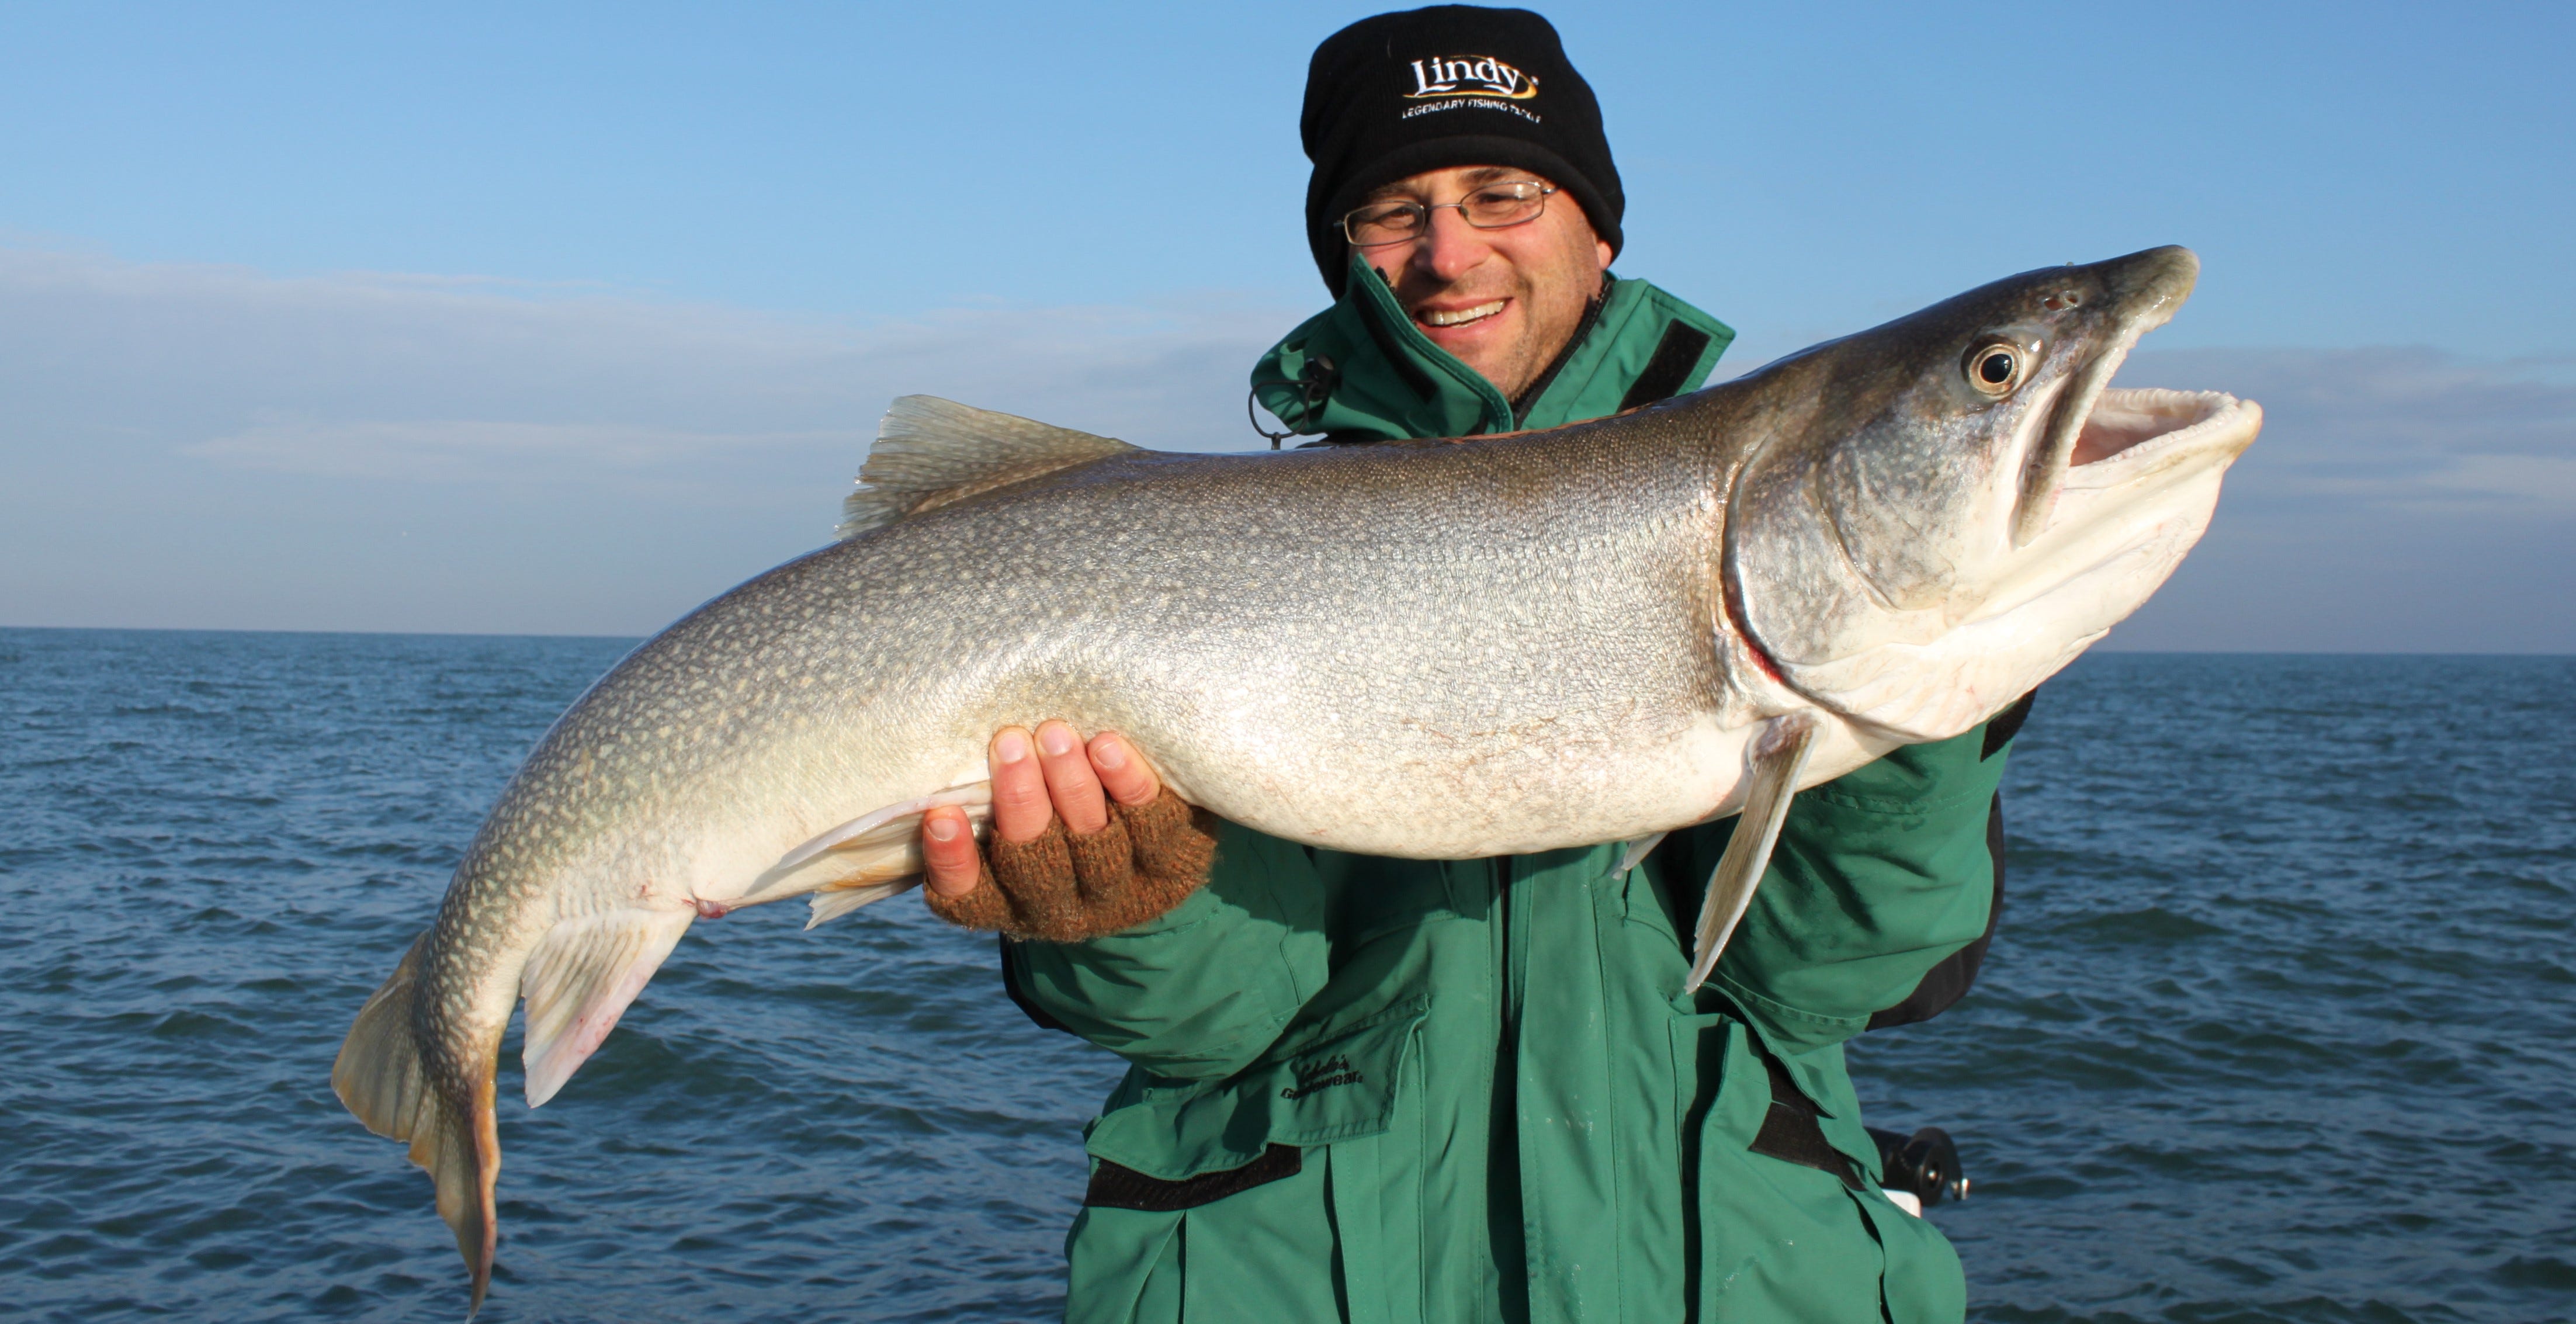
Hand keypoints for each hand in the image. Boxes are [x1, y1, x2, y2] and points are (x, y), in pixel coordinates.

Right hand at [921, 721, 1160, 899]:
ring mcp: (1119, 891)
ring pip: (1092, 841)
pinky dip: (1127, 785)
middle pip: (1035, 862)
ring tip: (1056, 736)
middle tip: (1010, 742)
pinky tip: (1108, 748)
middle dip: (1021, 799)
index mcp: (1006, 903)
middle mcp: (1060, 908)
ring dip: (1072, 786)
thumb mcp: (1009, 828)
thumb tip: (956, 741)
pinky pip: (1152, 826)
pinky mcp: (1170, 866)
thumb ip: (985, 801)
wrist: (1152, 862)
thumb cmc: (1054, 823)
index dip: (952, 859)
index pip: (966, 894)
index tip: (940, 813)